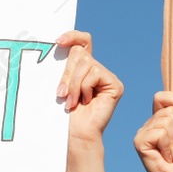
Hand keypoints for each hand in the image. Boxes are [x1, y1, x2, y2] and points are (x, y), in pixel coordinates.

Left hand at [54, 30, 123, 144]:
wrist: (74, 135)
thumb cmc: (63, 114)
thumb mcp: (61, 85)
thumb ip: (64, 67)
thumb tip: (58, 47)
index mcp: (82, 67)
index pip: (83, 41)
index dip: (73, 36)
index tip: (58, 41)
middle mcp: (97, 69)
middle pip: (80, 53)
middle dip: (67, 73)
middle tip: (61, 93)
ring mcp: (107, 76)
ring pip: (86, 63)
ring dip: (74, 83)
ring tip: (71, 101)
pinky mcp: (115, 84)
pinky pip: (95, 73)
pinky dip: (85, 87)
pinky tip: (85, 101)